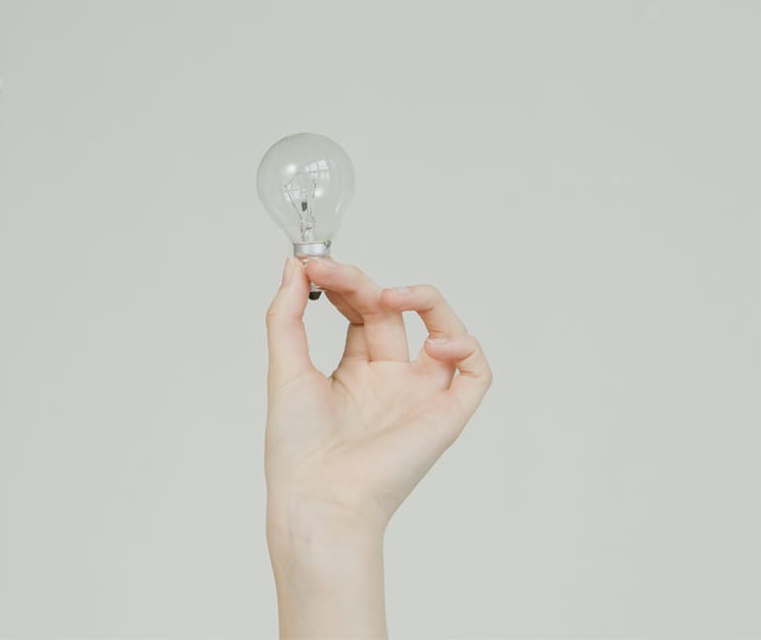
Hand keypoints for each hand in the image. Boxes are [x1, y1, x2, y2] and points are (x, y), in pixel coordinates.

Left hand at [264, 257, 491, 637]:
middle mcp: (389, 381)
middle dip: (365, 285)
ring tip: (391, 296)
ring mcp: (419, 395)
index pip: (359, 311)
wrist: (319, 497)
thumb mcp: (285, 368)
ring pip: (444, 330)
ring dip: (424, 300)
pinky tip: (433, 343)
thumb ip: (286, 315)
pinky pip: (475, 372)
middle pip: (392, 313)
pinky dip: (464, 348)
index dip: (342, 283)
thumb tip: (294, 266)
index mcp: (353, 373)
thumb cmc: (298, 448)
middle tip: (334, 272)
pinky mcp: (446, 415)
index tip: (313, 264)